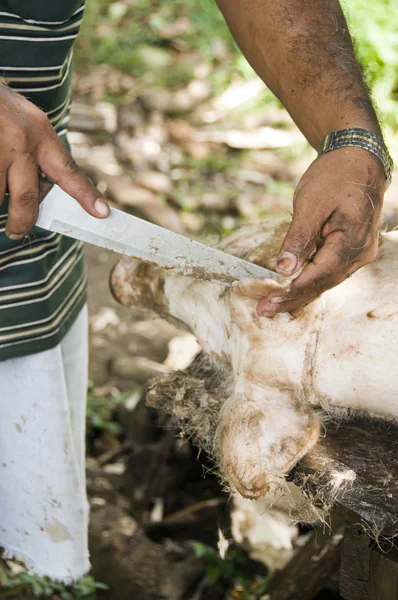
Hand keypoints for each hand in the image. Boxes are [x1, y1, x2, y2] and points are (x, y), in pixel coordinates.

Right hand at [0, 84, 108, 239]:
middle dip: (22, 220)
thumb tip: (37, 194)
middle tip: (17, 231)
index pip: (67, 170)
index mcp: (39, 131)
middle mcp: (20, 141)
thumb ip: (33, 155)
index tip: (102, 213)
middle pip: (26, 198)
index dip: (85, 195)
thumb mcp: (23, 123)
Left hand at [257, 147, 385, 315]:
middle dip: (292, 298)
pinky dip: (309, 283)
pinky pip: (329, 273)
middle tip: (264, 309)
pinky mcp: (351, 252)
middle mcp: (360, 253)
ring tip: (272, 306)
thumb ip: (298, 237)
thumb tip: (284, 268)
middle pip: (323, 283)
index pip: (321, 273)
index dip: (295, 289)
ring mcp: (358, 254)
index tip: (271, 299)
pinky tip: (292, 293)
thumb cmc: (335, 176)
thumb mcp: (311, 203)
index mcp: (352, 240)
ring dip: (299, 295)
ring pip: (326, 281)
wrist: (358, 159)